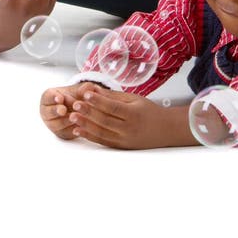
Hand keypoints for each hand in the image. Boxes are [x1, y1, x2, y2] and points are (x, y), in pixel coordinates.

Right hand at [40, 82, 98, 140]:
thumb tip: (87, 89)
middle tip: (63, 110)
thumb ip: (83, 88)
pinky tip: (80, 126)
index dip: (53, 98)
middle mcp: (47, 112)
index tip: (60, 98)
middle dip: (56, 111)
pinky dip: (73, 129)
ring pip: (57, 124)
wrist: (80, 108)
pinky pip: (66, 133)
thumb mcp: (80, 89)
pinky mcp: (62, 133)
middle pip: (49, 112)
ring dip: (65, 121)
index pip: (47, 97)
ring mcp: (53, 124)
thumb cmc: (77, 95)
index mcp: (48, 98)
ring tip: (74, 117)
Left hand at [41, 83, 193, 148]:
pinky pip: (103, 141)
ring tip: (72, 117)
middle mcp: (129, 129)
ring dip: (85, 125)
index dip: (98, 101)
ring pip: (101, 132)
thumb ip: (113, 96)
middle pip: (105, 120)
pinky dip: (89, 136)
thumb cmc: (149, 111)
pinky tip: (79, 130)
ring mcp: (124, 140)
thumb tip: (94, 90)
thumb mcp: (134, 99)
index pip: (113, 107)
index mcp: (134, 114)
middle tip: (75, 104)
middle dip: (88, 112)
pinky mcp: (121, 147)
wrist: (165, 130)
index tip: (86, 94)